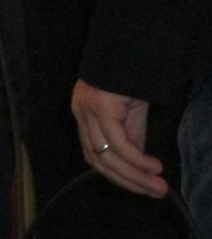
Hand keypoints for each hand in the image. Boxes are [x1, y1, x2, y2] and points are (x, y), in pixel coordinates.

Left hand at [71, 80, 167, 197]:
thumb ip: (131, 137)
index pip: (93, 154)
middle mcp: (80, 112)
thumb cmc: (130, 75)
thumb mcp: (131, 112)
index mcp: (83, 114)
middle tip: (156, 193)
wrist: (131, 45)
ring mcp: (87, 109)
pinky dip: (136, 159)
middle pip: (98, 160)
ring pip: (107, 155)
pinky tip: (153, 166)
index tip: (141, 188)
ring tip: (158, 185)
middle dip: (129, 181)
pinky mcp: (99, 106)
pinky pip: (117, 142)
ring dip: (135, 175)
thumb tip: (138, 166)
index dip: (117, 175)